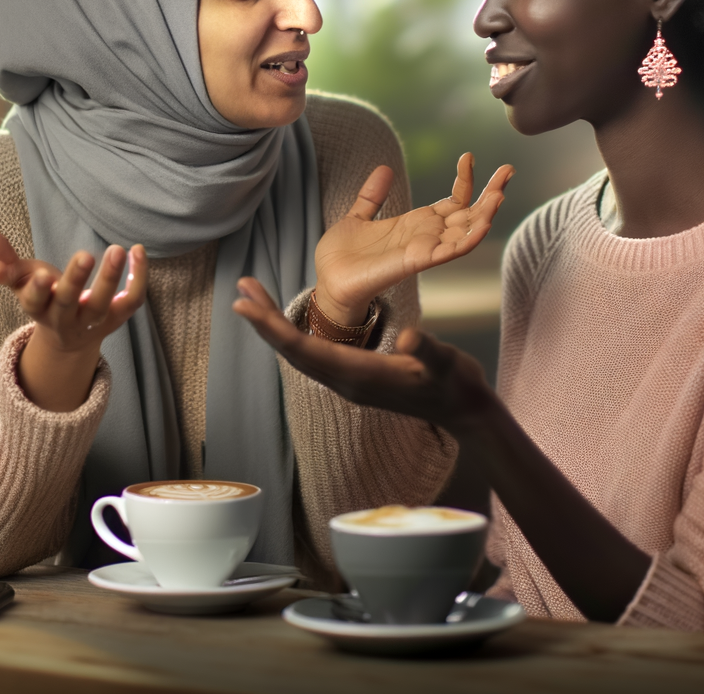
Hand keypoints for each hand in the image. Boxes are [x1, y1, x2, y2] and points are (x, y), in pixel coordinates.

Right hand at [0, 230, 147, 353]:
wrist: (67, 337)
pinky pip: (131, 301)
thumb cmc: (43, 298)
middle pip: (68, 302)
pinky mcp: (115, 320)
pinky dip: (138, 279)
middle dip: (75, 280)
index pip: (33, 301)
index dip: (37, 289)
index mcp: (37, 307)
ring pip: (101, 304)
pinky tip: (138, 252)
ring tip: (117, 250)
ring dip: (110, 278)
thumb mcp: (21, 281)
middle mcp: (62, 318)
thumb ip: (5, 260)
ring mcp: (90, 322)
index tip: (43, 274)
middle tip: (85, 255)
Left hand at [231, 278, 492, 432]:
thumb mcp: (448, 363)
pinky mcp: (352, 379)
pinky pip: (311, 355)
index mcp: (359, 374)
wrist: (463, 413)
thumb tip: (408, 336)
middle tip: (240, 289)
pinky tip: (284, 322)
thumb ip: (428, 350)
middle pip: (292, 350)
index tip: (245, 305)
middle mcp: (345, 380)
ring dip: (274, 327)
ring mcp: (347, 382)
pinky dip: (291, 334)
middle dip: (263, 321)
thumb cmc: (457, 385)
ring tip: (253, 298)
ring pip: (299, 353)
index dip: (272, 327)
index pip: (303, 349)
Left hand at [312, 153, 512, 325]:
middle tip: (508, 171)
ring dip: (485, 215)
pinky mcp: (414, 262)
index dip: (464, 180)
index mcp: (416, 224)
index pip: (452, 200)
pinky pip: (448, 252)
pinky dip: (466, 240)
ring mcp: (423, 250)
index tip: (469, 156)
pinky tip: (482, 225)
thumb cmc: (342, 257)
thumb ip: (372, 196)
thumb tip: (384, 168)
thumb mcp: (357, 217)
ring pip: (465, 233)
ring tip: (500, 195)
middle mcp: (426, 236)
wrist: (328, 282)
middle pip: (468, 214)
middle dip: (491, 194)